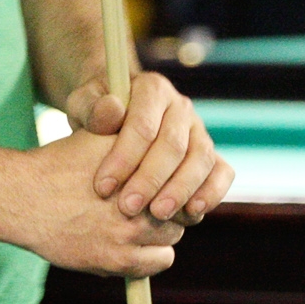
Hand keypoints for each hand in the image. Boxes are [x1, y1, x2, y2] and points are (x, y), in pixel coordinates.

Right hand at [10, 128, 187, 276]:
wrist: (23, 197)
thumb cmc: (60, 164)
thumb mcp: (97, 137)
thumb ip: (132, 136)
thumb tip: (160, 135)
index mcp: (137, 165)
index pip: (180, 174)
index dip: (176, 179)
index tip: (167, 183)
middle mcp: (138, 199)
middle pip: (180, 206)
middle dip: (170, 205)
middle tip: (155, 204)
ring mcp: (128, 232)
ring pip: (173, 235)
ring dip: (162, 230)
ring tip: (141, 223)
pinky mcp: (116, 260)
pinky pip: (160, 262)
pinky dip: (154, 255)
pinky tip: (136, 244)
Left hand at [64, 71, 231, 224]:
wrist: (114, 116)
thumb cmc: (95, 113)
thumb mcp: (82, 104)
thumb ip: (91, 107)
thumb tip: (112, 112)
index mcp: (151, 88)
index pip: (143, 125)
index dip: (124, 158)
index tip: (102, 187)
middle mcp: (180, 106)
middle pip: (173, 145)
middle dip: (150, 180)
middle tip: (127, 208)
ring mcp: (198, 130)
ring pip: (201, 159)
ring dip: (180, 190)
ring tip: (158, 215)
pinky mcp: (209, 154)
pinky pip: (222, 171)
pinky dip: (211, 192)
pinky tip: (191, 213)